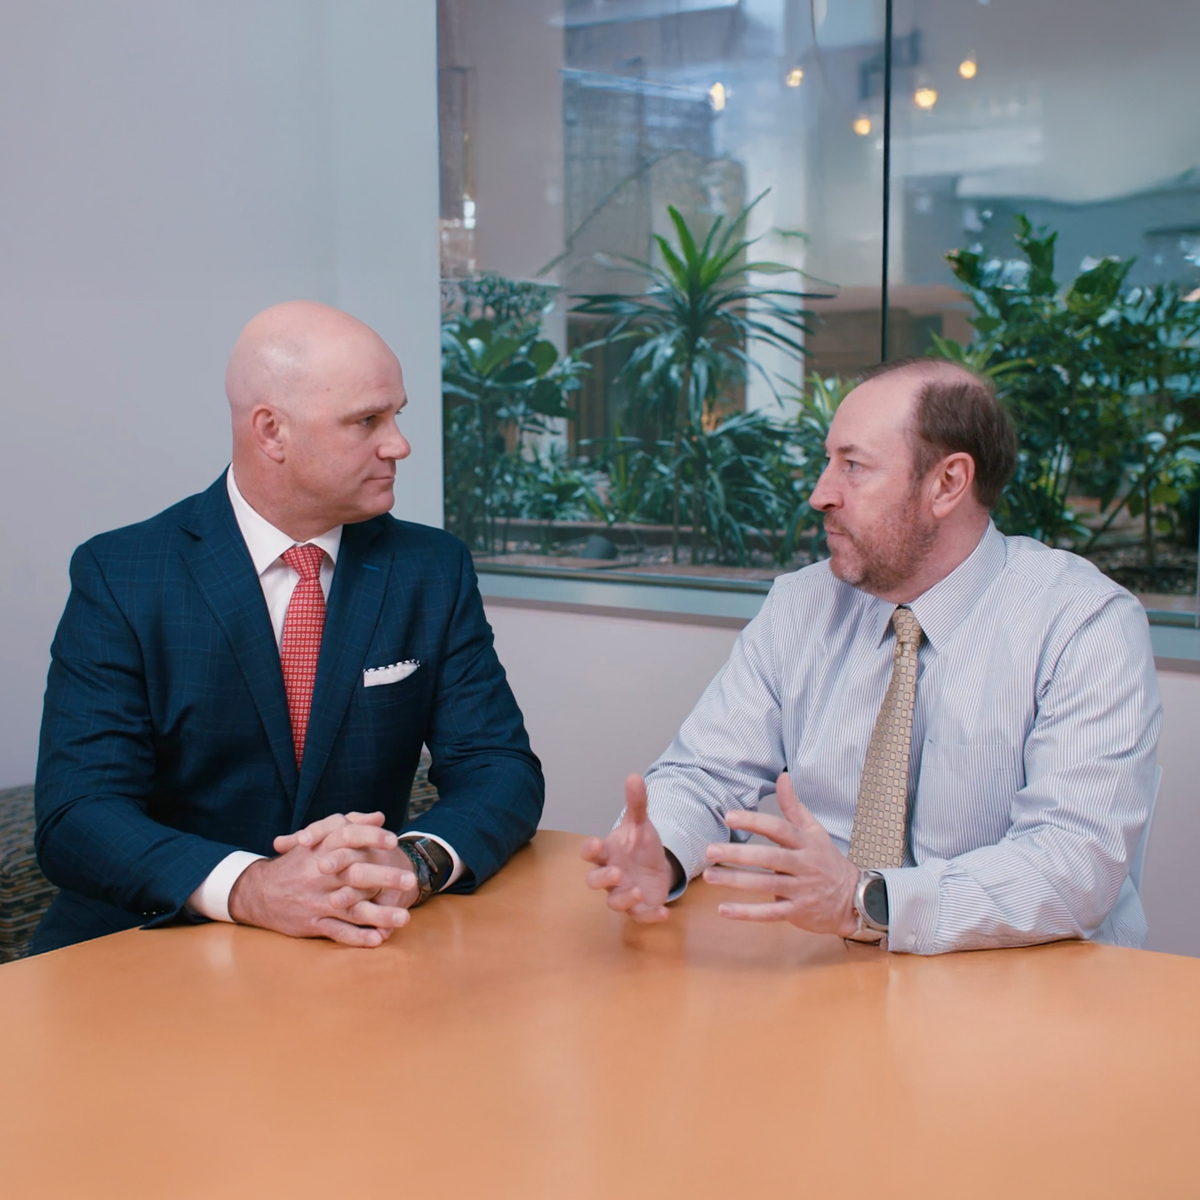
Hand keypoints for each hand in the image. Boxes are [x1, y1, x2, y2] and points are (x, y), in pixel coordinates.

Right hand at [228, 815, 416, 946]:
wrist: (258, 892)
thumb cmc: (298, 862)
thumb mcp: (319, 839)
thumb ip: (351, 826)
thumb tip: (380, 817)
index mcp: (322, 850)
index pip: (348, 838)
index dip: (371, 838)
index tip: (394, 841)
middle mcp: (320, 875)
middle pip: (355, 874)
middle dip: (384, 878)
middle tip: (410, 880)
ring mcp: (317, 901)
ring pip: (352, 908)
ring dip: (380, 915)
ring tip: (404, 918)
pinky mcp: (312, 924)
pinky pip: (338, 932)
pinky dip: (358, 937)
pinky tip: (379, 939)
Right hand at [580, 775, 673, 922]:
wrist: (657, 867)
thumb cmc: (641, 846)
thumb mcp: (642, 824)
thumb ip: (637, 804)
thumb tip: (634, 776)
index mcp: (608, 853)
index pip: (590, 853)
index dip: (590, 850)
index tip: (596, 843)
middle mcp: (610, 875)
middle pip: (594, 881)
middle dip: (603, 879)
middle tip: (618, 872)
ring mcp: (623, 893)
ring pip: (613, 902)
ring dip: (623, 899)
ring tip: (637, 892)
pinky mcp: (639, 908)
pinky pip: (639, 916)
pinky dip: (649, 916)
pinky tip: (663, 913)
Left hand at [701, 772, 859, 936]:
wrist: (854, 898)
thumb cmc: (827, 861)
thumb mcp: (815, 831)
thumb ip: (794, 806)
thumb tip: (782, 776)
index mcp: (806, 843)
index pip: (779, 829)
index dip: (754, 822)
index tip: (729, 817)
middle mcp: (803, 865)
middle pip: (769, 857)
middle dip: (738, 854)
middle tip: (710, 850)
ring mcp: (801, 890)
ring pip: (765, 885)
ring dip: (736, 881)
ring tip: (710, 876)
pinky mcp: (797, 912)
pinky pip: (770, 913)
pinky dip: (747, 913)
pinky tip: (724, 909)